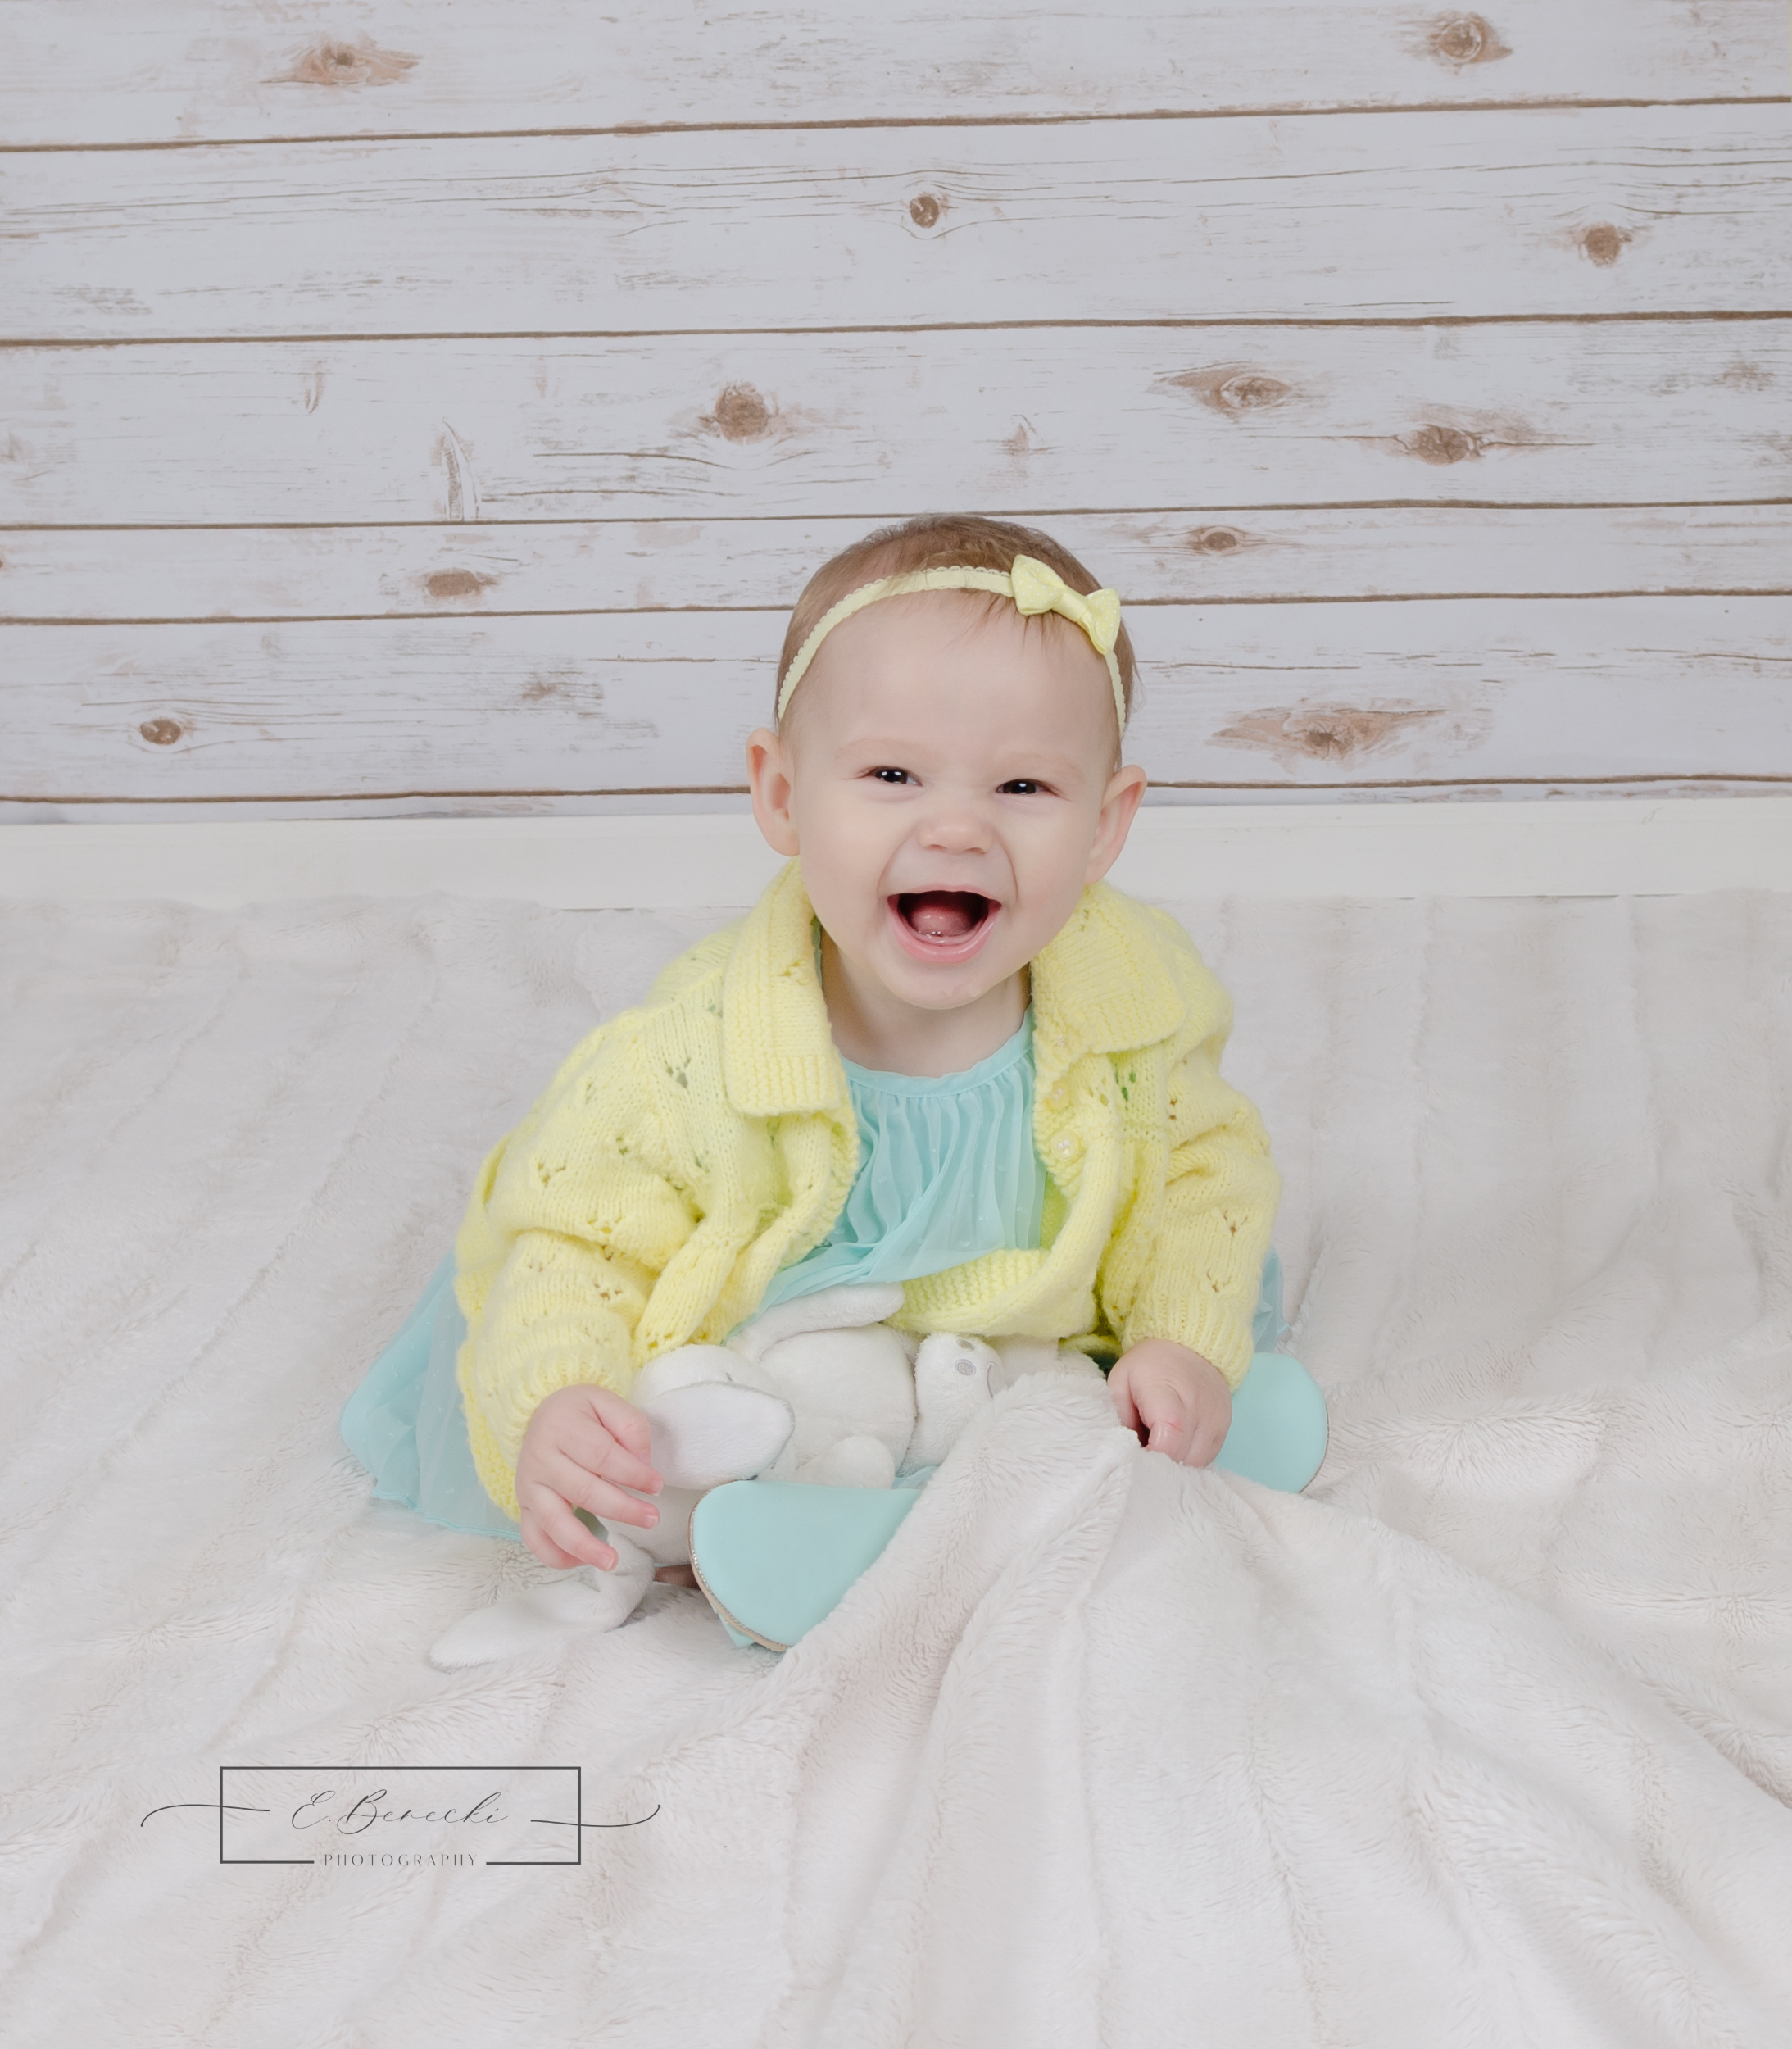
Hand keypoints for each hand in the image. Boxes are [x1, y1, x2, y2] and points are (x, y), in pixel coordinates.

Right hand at [513, 1384, 663, 1570]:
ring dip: (584, 1546)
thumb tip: (643, 1461)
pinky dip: (555, 1556)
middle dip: (622, 1509)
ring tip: (612, 1561)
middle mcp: (540, 1460)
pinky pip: (534, 1539)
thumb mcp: (607, 1402)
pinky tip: (582, 1562)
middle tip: (652, 1519)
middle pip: (583, 1491)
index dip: (632, 1474)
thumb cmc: (580, 1413)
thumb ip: (630, 1427)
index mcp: (562, 1428)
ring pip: (554, 1523)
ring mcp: (529, 1487)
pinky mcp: (524, 1508)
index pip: (601, 1456)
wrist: (540, 1415)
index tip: (657, 1485)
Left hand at [1105, 1339, 1231, 1467]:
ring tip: (1159, 1449)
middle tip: (1143, 1455)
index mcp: (1166, 1392)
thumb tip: (1123, 1451)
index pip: (1167, 1440)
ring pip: (1196, 1463)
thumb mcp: (1120, 1380)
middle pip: (1181, 1457)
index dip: (1150, 1458)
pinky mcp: (1225, 1428)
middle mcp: (1197, 1407)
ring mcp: (1215, 1419)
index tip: (1134, 1459)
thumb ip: (1118, 1416)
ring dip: (1175, 1465)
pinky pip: (1207, 1459)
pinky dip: (1189, 1460)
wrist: (1189, 1347)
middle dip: (1159, 1465)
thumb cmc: (1148, 1366)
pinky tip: (1175, 1447)